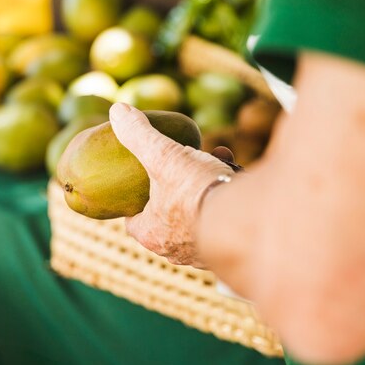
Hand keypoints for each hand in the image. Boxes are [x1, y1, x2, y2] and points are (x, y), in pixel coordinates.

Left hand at [109, 103, 233, 265]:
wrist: (246, 218)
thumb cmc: (196, 190)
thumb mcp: (162, 155)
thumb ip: (138, 134)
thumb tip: (118, 111)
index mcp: (152, 234)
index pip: (133, 222)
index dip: (135, 201)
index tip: (140, 180)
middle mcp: (176, 251)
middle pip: (167, 216)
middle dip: (175, 188)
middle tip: (181, 166)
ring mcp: (204, 254)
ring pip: (197, 216)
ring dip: (203, 189)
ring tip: (213, 161)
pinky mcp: (231, 248)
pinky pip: (222, 218)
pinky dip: (224, 197)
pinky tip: (233, 173)